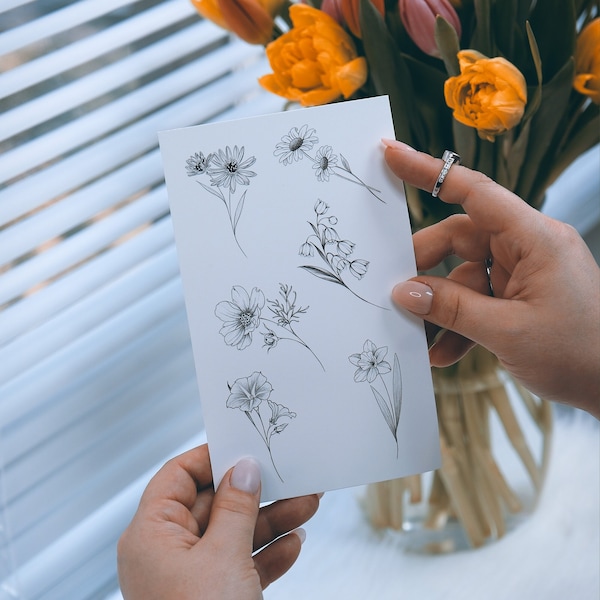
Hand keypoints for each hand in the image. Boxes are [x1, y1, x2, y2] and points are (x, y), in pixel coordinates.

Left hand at [117, 444, 320, 598]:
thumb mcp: (223, 557)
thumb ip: (236, 507)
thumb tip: (244, 468)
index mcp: (151, 535)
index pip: (177, 477)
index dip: (210, 458)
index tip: (244, 446)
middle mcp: (168, 552)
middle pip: (214, 505)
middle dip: (256, 493)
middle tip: (289, 475)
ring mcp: (192, 577)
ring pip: (234, 534)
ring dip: (272, 520)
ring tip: (308, 503)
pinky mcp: (215, 597)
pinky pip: (243, 564)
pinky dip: (270, 553)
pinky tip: (295, 542)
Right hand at [384, 139, 599, 417]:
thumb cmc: (581, 354)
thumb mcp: (507, 332)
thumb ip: (451, 308)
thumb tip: (405, 291)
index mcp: (535, 239)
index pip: (475, 193)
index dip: (430, 171)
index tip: (392, 155)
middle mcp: (528, 247)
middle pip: (460, 238)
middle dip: (426, 267)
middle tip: (398, 291)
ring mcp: (524, 272)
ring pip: (463, 275)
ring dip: (441, 307)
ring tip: (421, 336)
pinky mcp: (520, 295)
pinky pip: (477, 300)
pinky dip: (458, 324)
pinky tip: (444, 351)